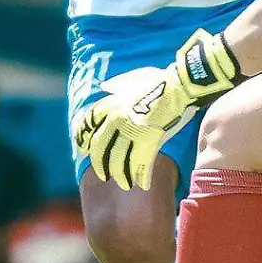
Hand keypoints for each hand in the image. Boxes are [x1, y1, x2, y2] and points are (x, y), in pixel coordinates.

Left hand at [75, 30, 242, 190]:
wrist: (178, 86)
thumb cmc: (158, 81)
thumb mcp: (131, 78)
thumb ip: (117, 85)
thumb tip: (104, 86)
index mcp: (111, 104)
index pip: (87, 124)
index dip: (83, 139)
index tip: (83, 149)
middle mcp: (116, 120)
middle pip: (100, 148)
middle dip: (100, 164)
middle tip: (103, 174)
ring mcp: (131, 132)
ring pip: (118, 161)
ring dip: (120, 175)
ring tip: (124, 183)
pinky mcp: (147, 141)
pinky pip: (139, 164)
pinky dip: (140, 176)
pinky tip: (142, 183)